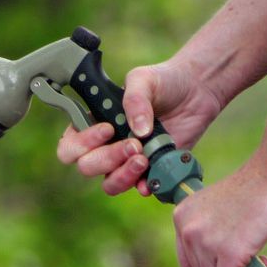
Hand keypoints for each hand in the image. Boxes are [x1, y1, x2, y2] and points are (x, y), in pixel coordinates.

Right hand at [57, 59, 223, 195]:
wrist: (195, 92)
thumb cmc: (163, 81)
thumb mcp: (144, 79)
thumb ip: (134, 99)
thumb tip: (137, 130)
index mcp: (93, 123)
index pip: (70, 145)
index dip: (83, 143)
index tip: (108, 129)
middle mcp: (105, 145)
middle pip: (87, 166)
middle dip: (108, 158)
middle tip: (134, 145)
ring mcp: (126, 161)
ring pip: (109, 183)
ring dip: (123, 175)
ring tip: (144, 159)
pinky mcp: (149, 171)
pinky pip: (139, 188)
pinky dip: (145, 186)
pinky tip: (153, 177)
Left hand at [173, 150, 266, 266]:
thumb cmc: (257, 187)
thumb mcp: (219, 209)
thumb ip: (212, 233)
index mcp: (182, 217)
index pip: (188, 260)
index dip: (211, 266)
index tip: (233, 260)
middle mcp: (187, 230)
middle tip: (255, 262)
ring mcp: (205, 242)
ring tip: (261, 266)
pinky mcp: (227, 254)